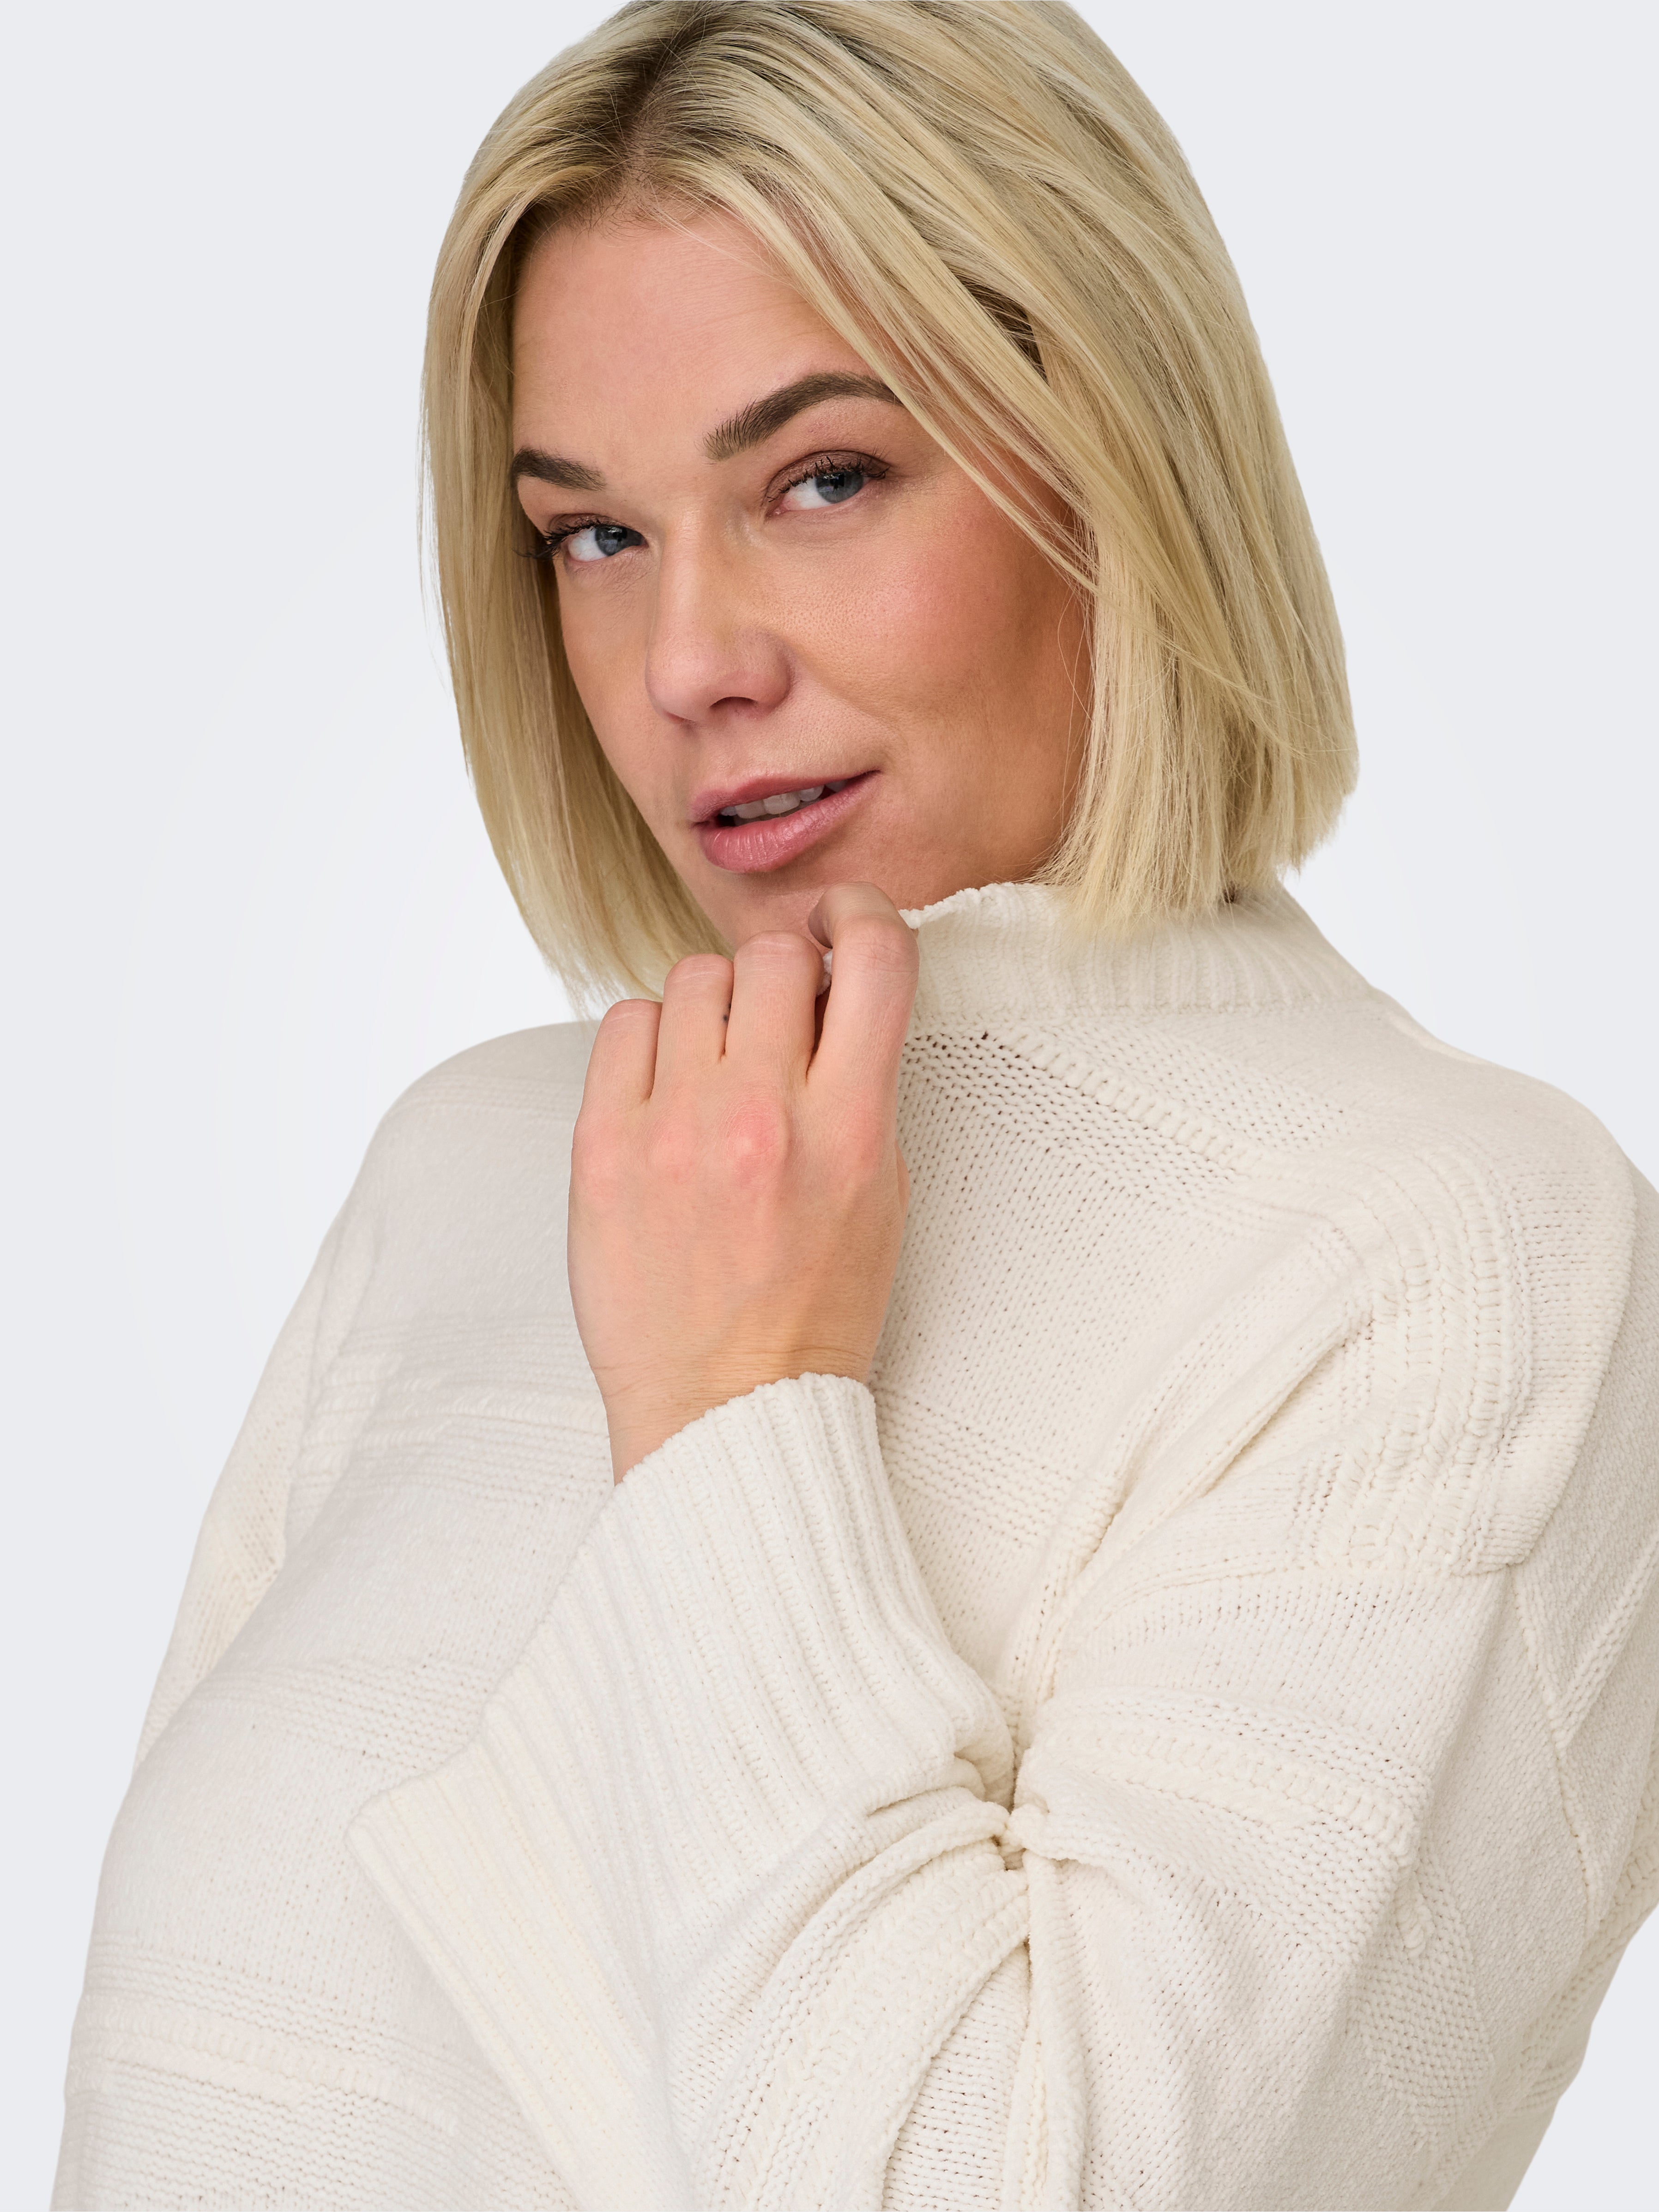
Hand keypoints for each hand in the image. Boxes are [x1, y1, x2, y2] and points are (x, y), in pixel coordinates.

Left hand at [568, 884, 918, 1480]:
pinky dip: (648, 1041)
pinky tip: (665, 1090)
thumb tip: (834, 987)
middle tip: (778, 1023)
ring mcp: (675, 1129)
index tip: (844, 924)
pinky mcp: (602, 1147)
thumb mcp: (881, 1193)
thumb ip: (863, 1083)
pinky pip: (622, 1023)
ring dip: (712, 1007)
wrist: (726, 1408)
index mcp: (851, 1130)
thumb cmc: (813, 1307)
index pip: (875, 958)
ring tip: (716, 1069)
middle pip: (773, 955)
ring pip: (692, 977)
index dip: (861, 916)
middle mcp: (762, 1116)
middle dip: (783, 976)